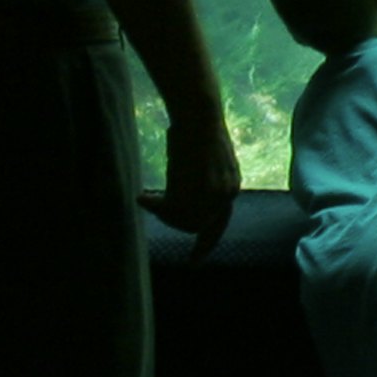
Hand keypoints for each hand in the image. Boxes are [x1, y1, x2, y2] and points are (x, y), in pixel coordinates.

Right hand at [148, 102, 242, 240]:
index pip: (219, 223)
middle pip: (196, 225)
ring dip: (164, 212)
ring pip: (183, 220)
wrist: (198, 115)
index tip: (194, 260)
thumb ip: (199, 182)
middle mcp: (227, 193)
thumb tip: (178, 195)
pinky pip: (172, 212)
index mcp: (231, 186)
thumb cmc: (194, 131)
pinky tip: (145, 197)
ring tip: (151, 197)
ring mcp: (212, 193)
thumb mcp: (203, 160)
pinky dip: (156, 207)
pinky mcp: (197, 189)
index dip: (206, 242)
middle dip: (173, 219)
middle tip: (155, 203)